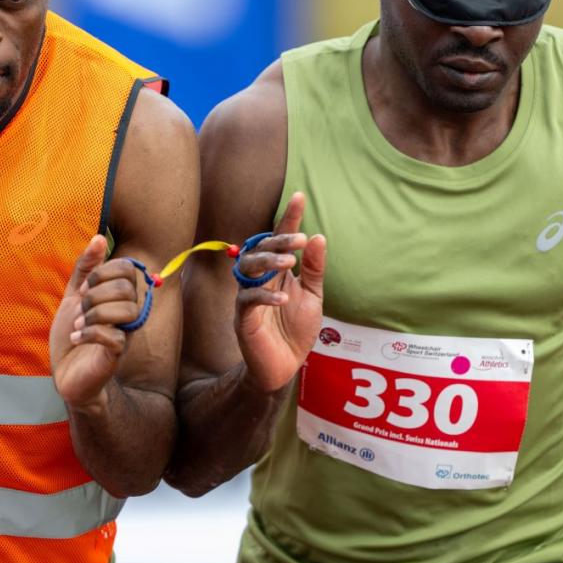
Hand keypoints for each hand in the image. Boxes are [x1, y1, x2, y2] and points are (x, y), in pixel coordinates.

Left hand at [50, 235, 144, 411]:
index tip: (84, 287)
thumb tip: (99, 237)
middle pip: (127, 288)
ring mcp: (125, 333)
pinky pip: (116, 338)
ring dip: (95, 313)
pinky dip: (91, 334)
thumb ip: (86, 269)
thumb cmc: (73, 333)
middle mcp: (127, 312)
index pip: (127, 268)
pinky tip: (77, 338)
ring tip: (79, 325)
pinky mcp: (116, 355)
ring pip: (128, 311)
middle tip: (80, 308)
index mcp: (119, 295)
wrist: (66, 372)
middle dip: (96, 294)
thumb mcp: (73, 295)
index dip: (103, 272)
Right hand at [233, 192, 326, 393]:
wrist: (285, 367)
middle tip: (300, 239)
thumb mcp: (313, 296)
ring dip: (268, 262)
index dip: (289, 218)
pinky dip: (265, 296)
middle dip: (279, 240)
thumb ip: (314, 269)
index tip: (300, 196)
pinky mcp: (243, 318)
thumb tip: (318, 236)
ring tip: (289, 263)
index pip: (280, 239)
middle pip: (261, 249)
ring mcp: (248, 297)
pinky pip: (248, 300)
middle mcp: (260, 279)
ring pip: (248, 269)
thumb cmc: (296, 330)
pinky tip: (284, 298)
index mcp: (277, 271)